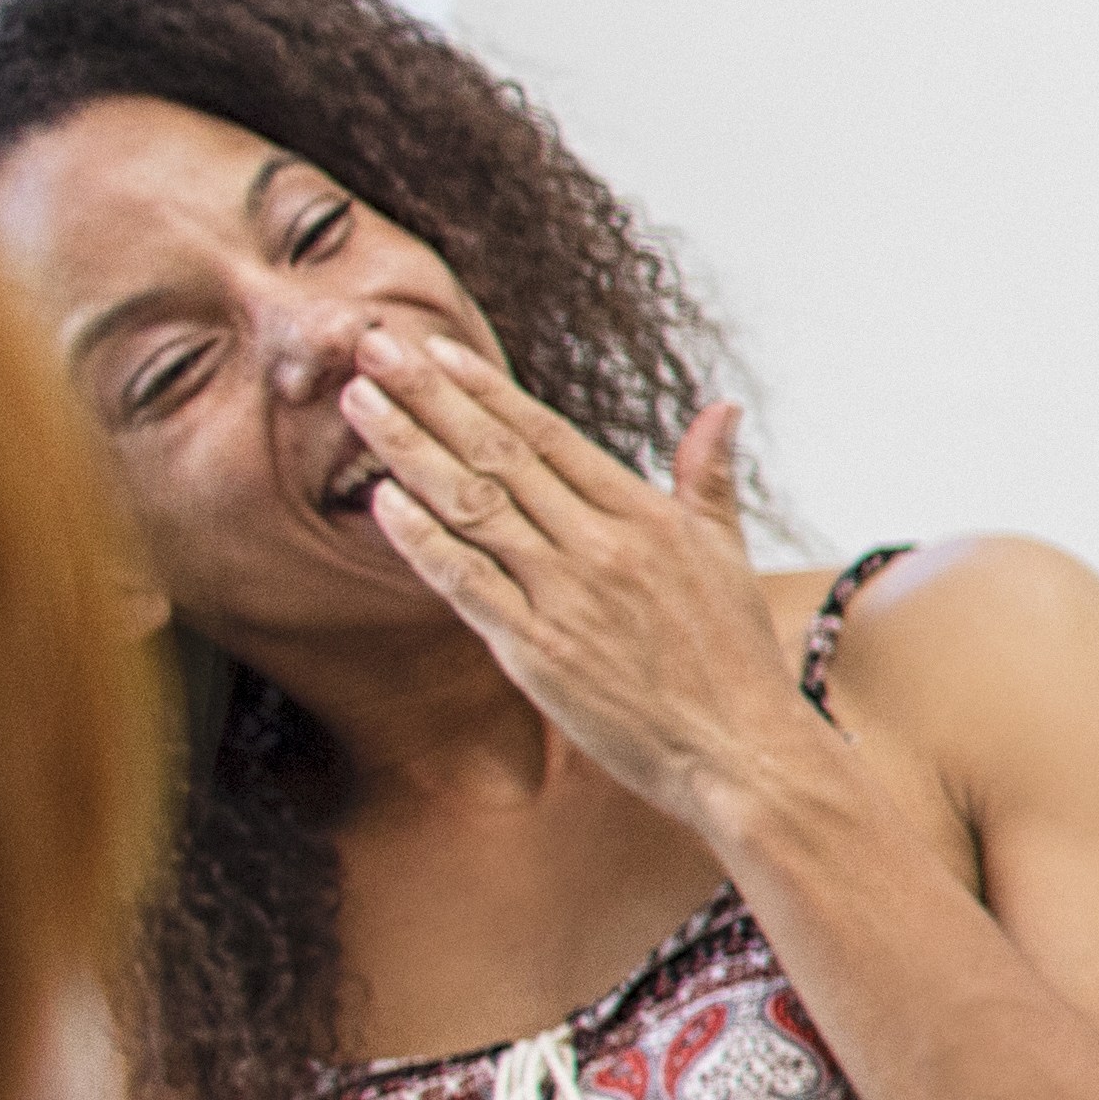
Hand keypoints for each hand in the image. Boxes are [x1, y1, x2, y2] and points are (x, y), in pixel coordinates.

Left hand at [343, 337, 824, 847]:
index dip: (486, 390)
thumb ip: (708, 479)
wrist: (741, 752)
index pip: (550, 436)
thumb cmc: (735, 659)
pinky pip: (468, 583)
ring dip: (409, 450)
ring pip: (473, 506)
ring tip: (358, 405)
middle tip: (372, 348)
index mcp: (647, 517)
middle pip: (499, 455)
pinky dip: (423, 540)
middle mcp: (603, 546)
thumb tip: (722, 409)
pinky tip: (382, 501)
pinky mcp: (538, 650)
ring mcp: (567, 597)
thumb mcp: (729, 556)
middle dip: (429, 397)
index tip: (435, 350)